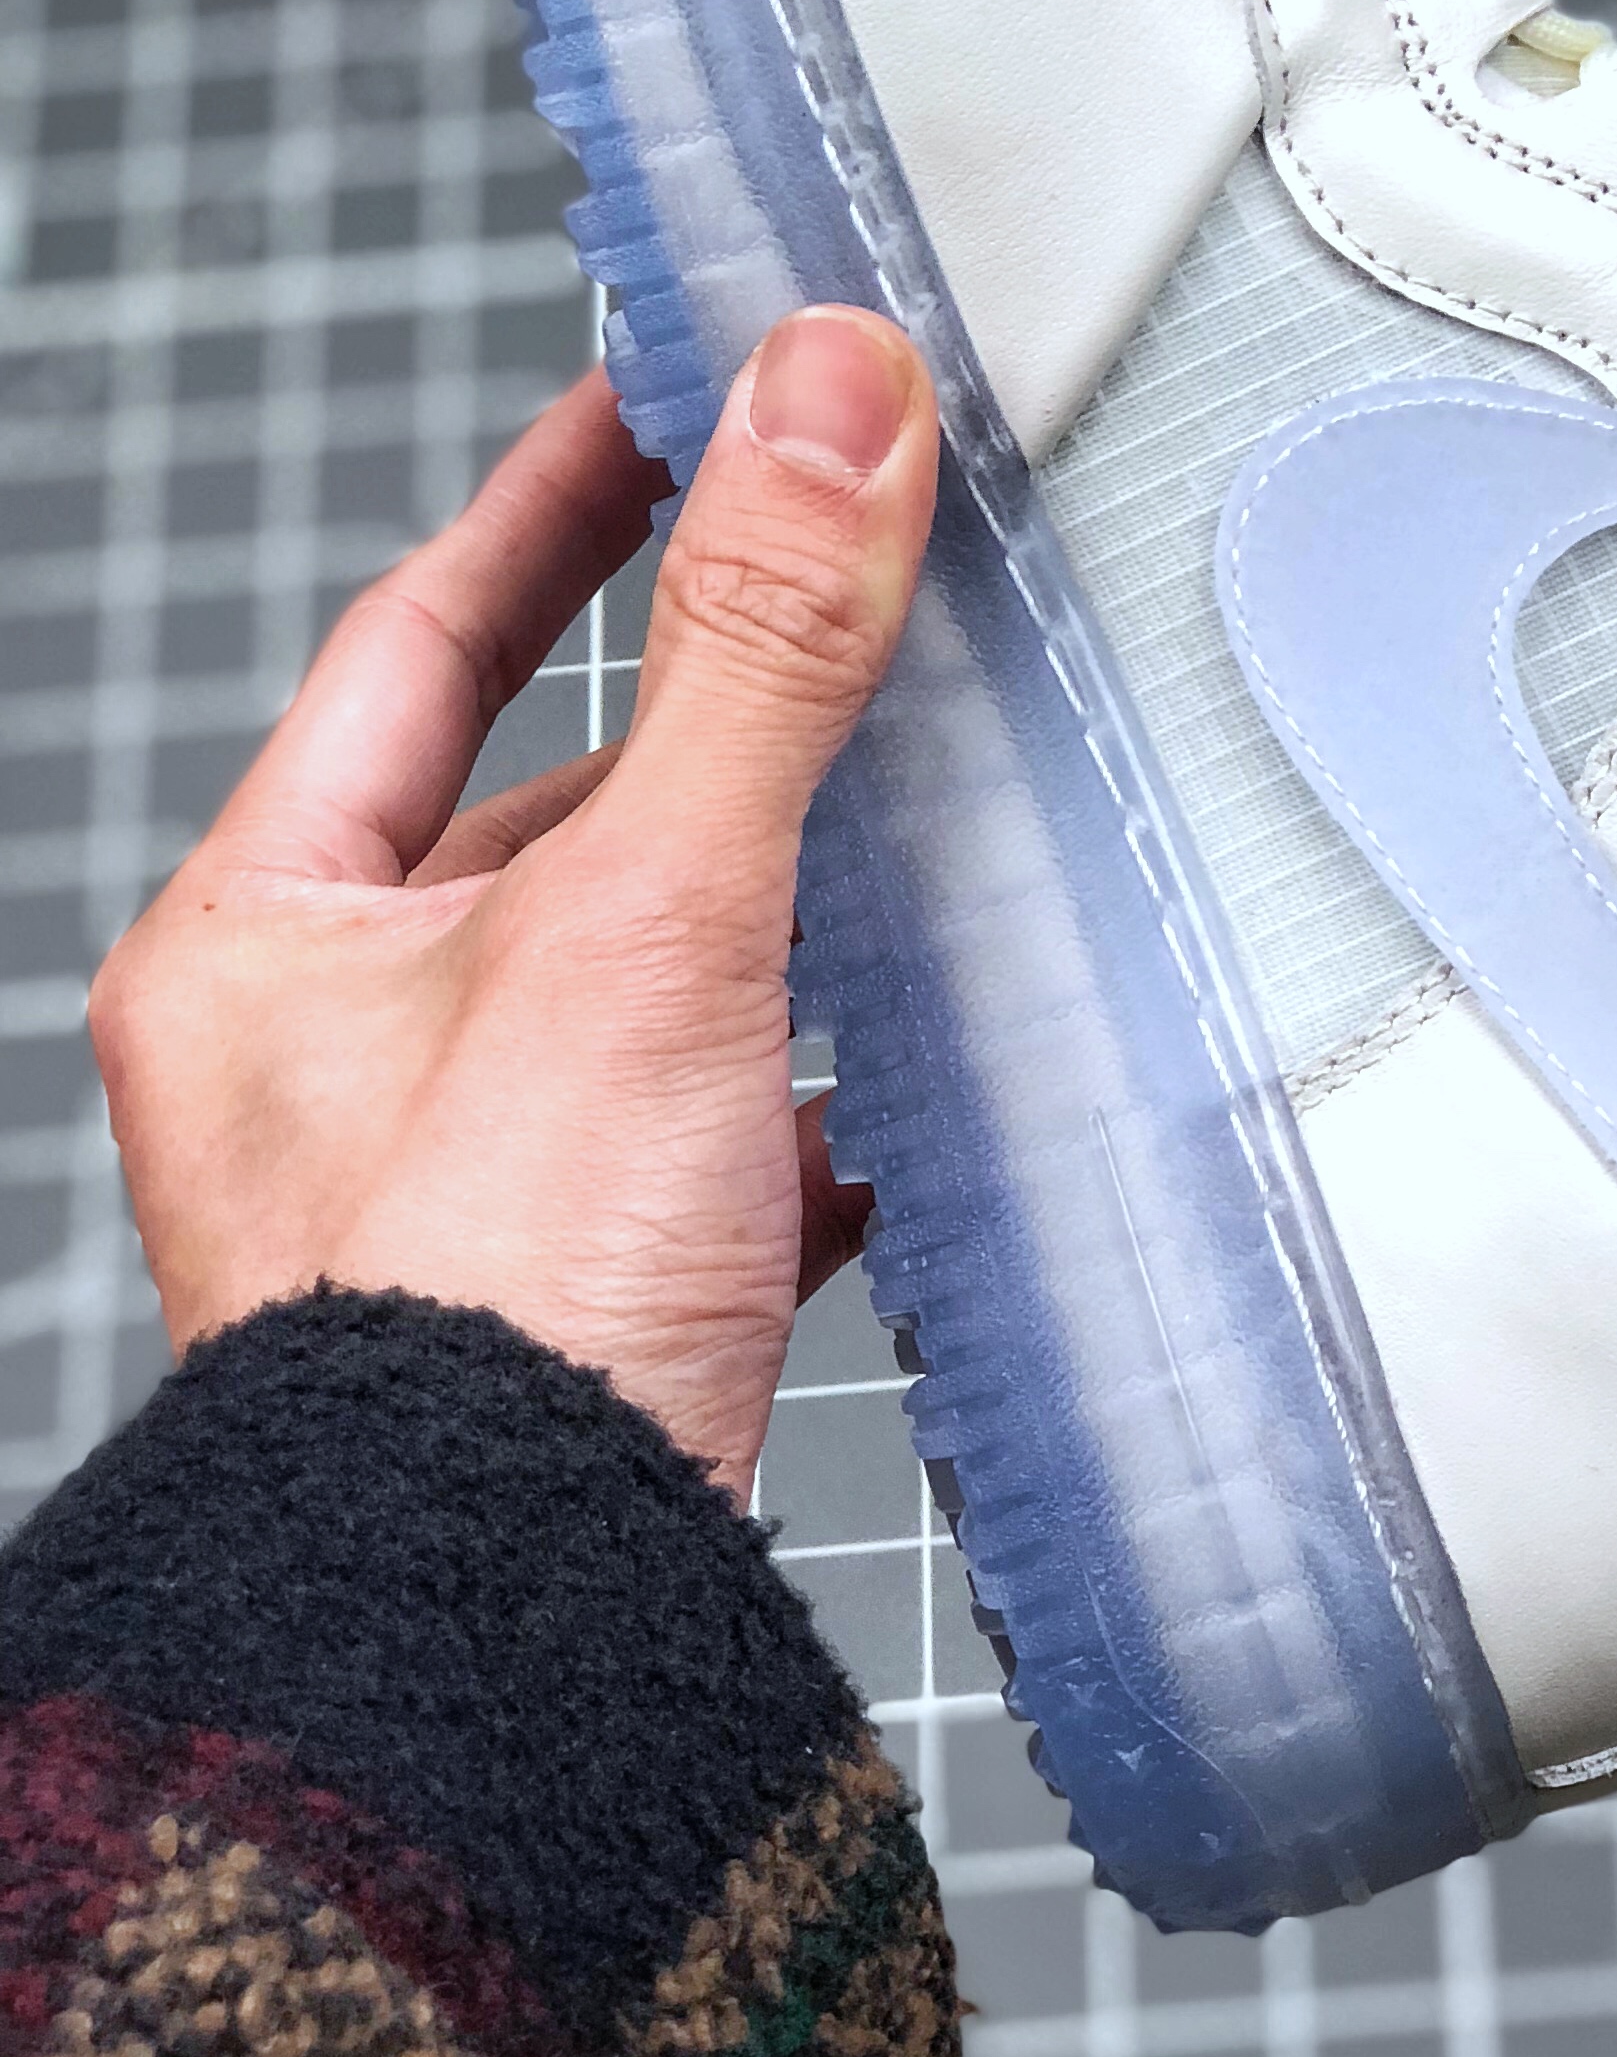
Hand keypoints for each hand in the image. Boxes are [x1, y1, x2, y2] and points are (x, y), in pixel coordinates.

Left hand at [88, 311, 940, 1498]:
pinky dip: (808, 1098)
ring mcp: (448, 1195)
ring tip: (915, 824)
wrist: (511, 1663)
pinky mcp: (572, 1309)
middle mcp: (323, 1063)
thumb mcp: (641, 923)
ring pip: (633, 980)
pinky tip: (905, 1087)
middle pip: (534, 813)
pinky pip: (705, 1145)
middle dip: (702, 724)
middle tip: (848, 602)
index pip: (421, 642)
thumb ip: (754, 654)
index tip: (677, 397)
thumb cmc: (492, 1312)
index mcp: (259, 944)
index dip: (563, 505)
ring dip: (770, 912)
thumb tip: (826, 392)